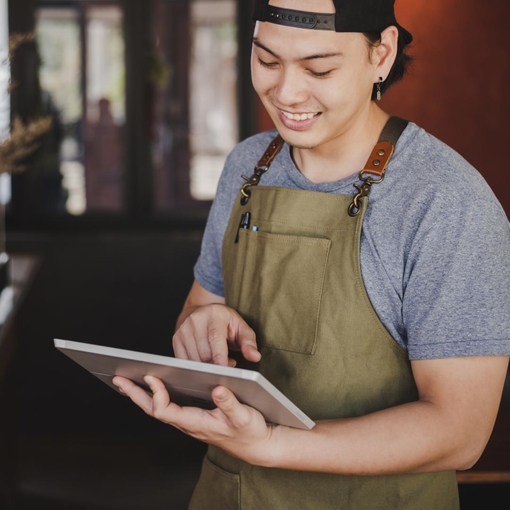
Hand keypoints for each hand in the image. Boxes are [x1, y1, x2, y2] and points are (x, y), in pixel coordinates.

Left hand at [112, 375, 274, 464]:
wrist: (257, 445)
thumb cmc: (250, 432)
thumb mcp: (244, 416)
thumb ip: (230, 404)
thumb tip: (217, 389)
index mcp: (196, 422)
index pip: (166, 410)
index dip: (156, 394)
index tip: (151, 377)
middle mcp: (188, 422)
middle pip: (154, 410)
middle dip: (135, 395)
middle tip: (119, 380)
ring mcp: (190, 420)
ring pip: (159, 408)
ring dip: (142, 395)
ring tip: (128, 381)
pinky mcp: (194, 416)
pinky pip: (169, 406)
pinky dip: (157, 395)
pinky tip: (154, 386)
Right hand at [173, 303, 260, 366]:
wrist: (203, 312)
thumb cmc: (225, 323)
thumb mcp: (241, 328)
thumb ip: (249, 342)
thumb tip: (255, 357)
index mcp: (214, 315)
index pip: (215, 338)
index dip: (219, 356)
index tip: (225, 370)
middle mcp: (195, 320)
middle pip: (204, 353)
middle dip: (216, 365)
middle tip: (228, 363)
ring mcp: (183, 329)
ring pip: (193, 360)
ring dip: (206, 367)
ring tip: (218, 360)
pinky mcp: (175, 339)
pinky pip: (184, 361)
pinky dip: (195, 367)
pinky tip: (205, 362)